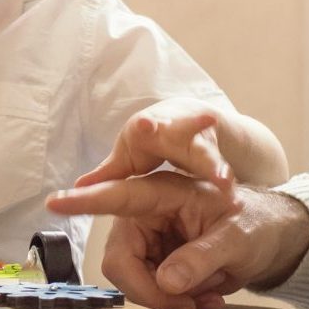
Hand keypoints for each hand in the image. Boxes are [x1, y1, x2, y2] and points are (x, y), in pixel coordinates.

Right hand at [48, 176, 308, 308]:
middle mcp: (146, 214)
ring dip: (167, 299)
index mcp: (162, 193)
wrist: (268, 237)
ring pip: (132, 280)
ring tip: (207, 300)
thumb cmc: (255, 224)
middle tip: (190, 306)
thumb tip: (168, 281)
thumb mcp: (237, 238)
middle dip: (151, 290)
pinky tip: (204, 299)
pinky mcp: (154, 259)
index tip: (55, 202)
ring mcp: (148, 238)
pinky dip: (174, 301)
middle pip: (121, 260)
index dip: (85, 202)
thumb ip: (202, 257)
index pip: (117, 197)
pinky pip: (147, 289)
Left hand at [77, 98, 233, 192]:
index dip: (145, 127)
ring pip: (205, 152)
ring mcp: (198, 140)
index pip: (143, 127)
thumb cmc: (151, 142)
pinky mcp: (216, 153)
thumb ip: (109, 172)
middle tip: (173, 127)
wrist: (191, 120)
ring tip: (223, 181)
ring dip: (213, 165)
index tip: (146, 125)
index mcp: (146, 129)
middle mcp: (174, 129)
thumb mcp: (130, 155)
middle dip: (177, 129)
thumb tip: (78, 187)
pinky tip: (230, 189)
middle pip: (175, 130)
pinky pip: (221, 166)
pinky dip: (224, 176)